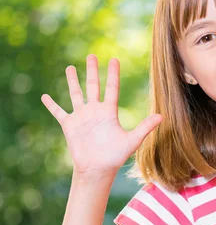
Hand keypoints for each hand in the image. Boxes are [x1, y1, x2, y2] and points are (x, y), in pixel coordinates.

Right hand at [41, 54, 162, 176]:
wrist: (98, 169)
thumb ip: (145, 127)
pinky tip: (44, 96)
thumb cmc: (115, 156)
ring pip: (76, 94)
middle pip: (93, 86)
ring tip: (70, 67)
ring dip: (72, 81)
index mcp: (109, 112)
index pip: (112, 88)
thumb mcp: (132, 140)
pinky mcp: (69, 125)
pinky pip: (58, 112)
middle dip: (92, 71)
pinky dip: (51, 105)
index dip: (113, 74)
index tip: (114, 59)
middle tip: (92, 55)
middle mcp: (95, 111)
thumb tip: (162, 116)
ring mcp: (81, 117)